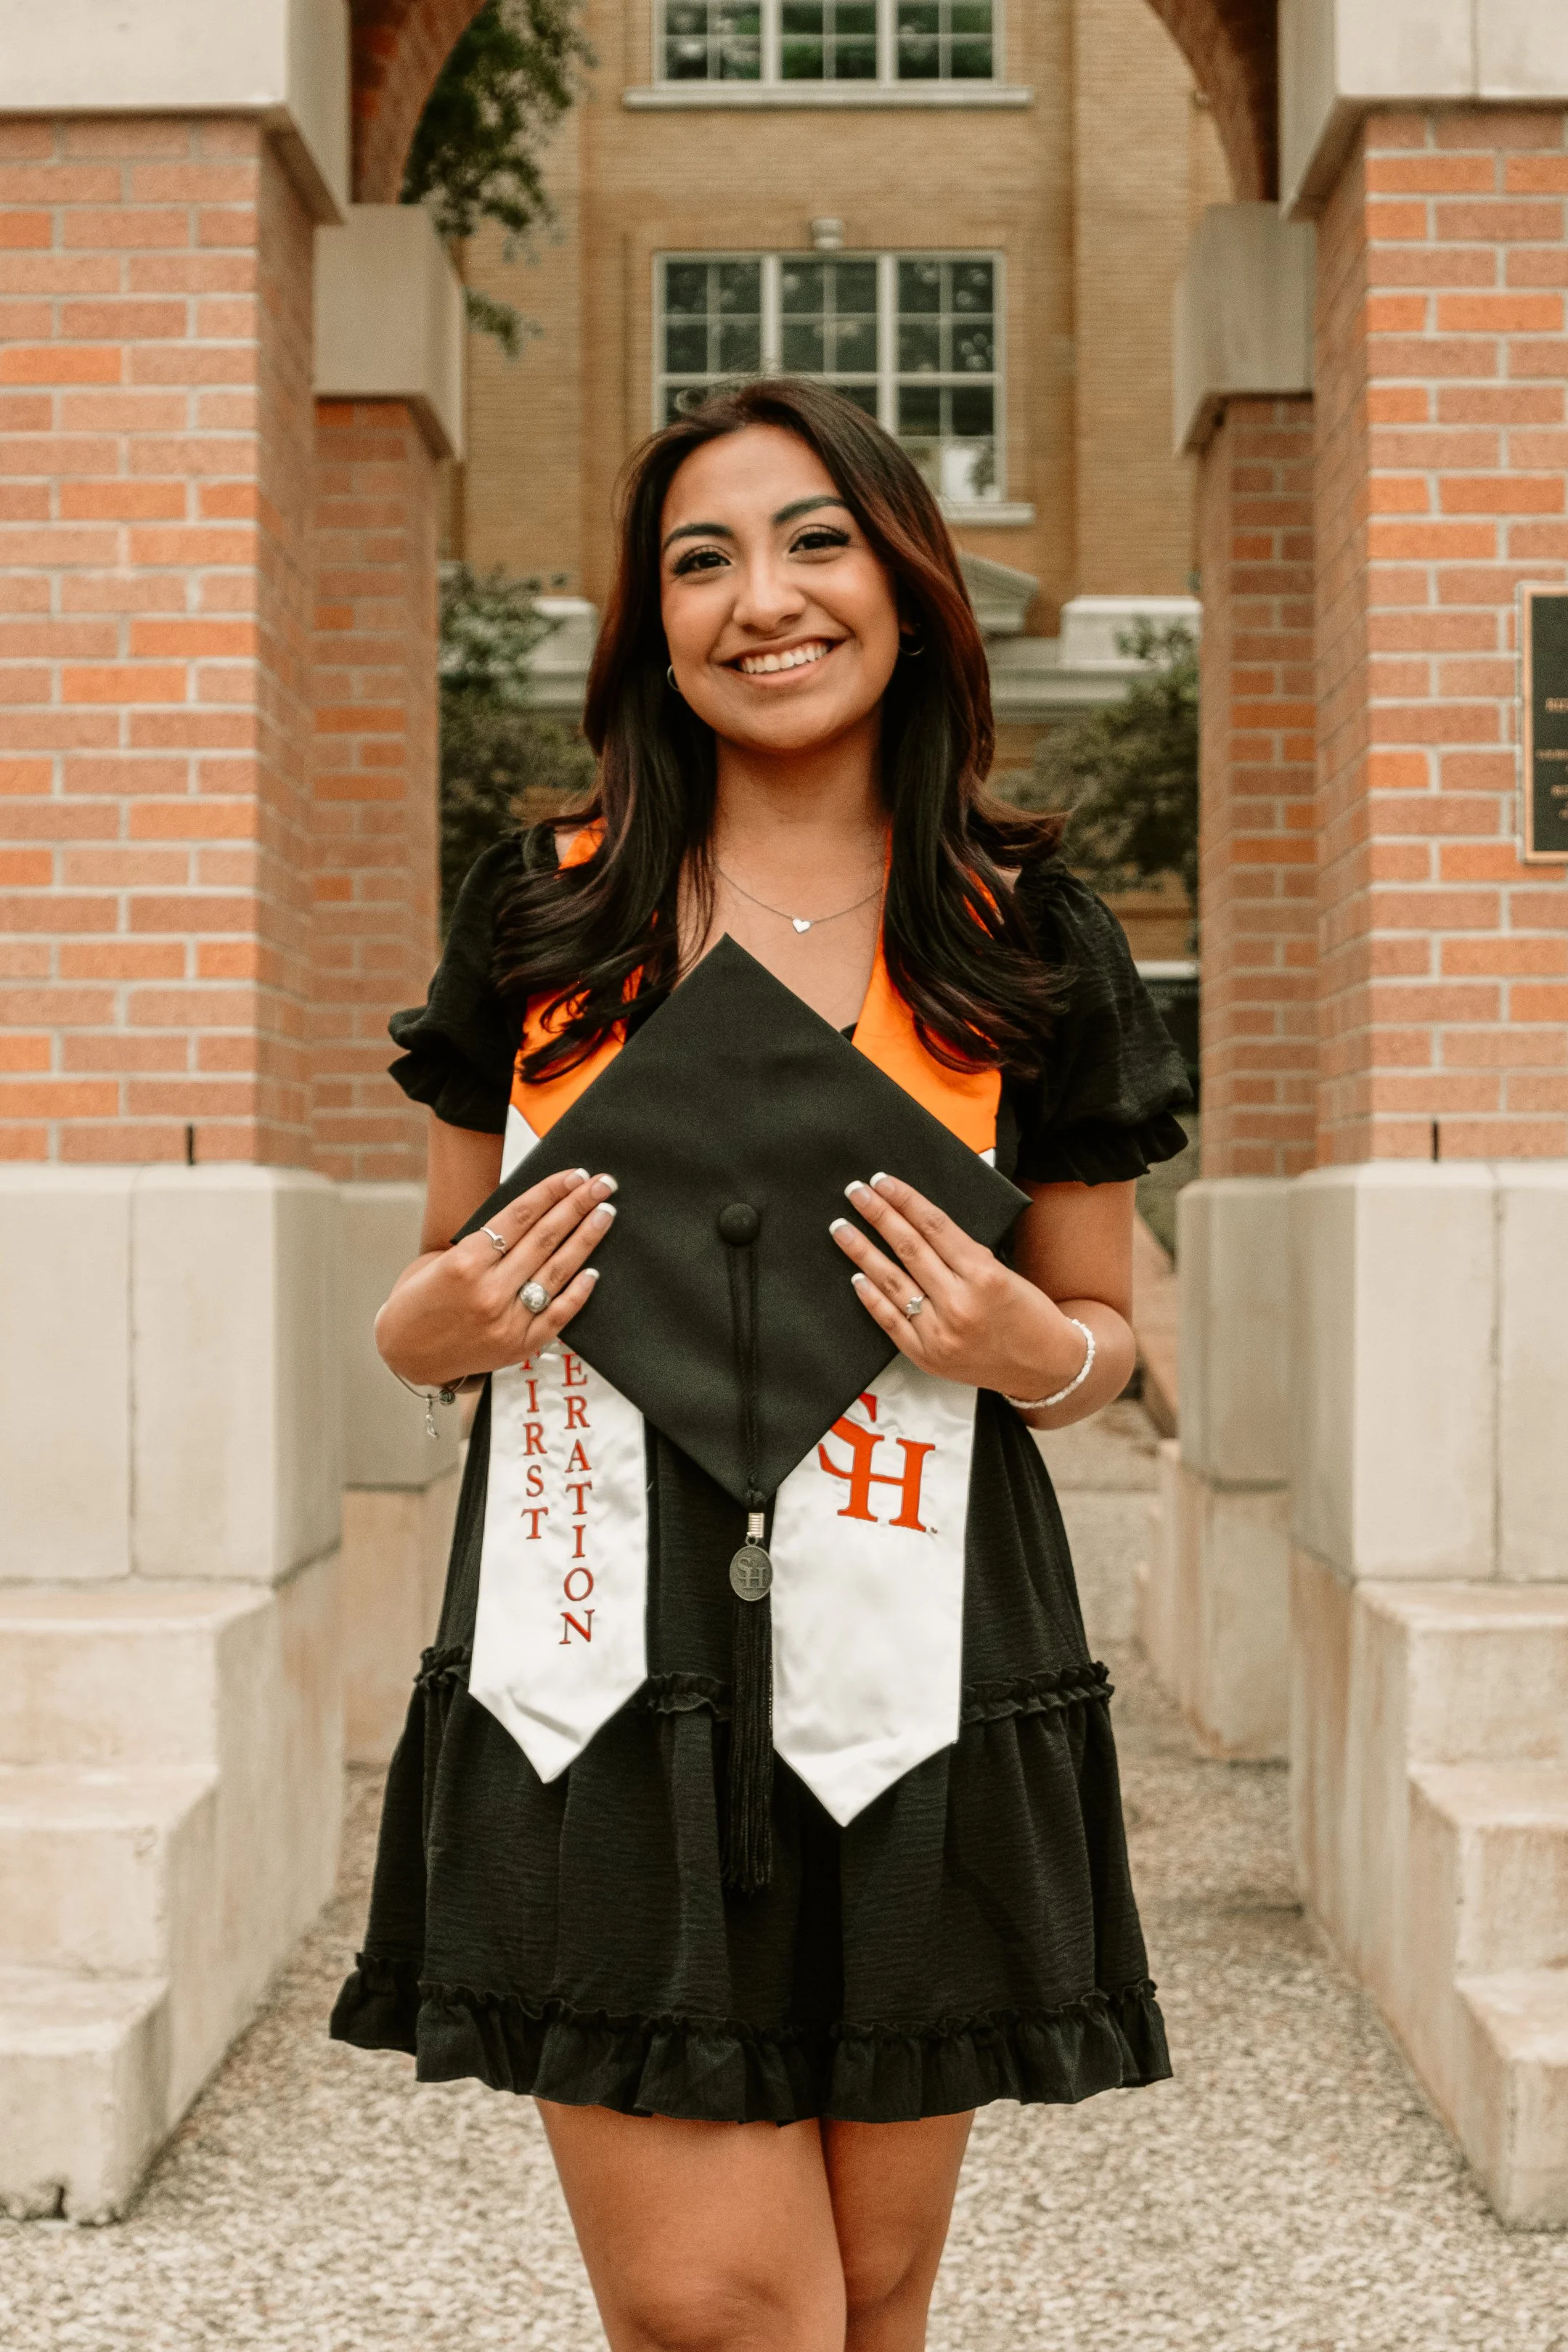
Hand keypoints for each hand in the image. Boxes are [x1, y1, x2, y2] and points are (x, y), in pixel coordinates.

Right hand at [376, 1167, 617, 1388]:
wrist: (406, 1355)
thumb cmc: (418, 1301)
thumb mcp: (439, 1261)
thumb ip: (480, 1243)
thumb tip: (529, 1217)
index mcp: (464, 1263)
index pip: (519, 1217)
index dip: (551, 1192)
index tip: (575, 1174)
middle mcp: (489, 1291)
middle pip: (544, 1238)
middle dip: (577, 1206)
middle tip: (601, 1184)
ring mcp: (507, 1321)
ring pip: (557, 1271)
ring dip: (586, 1239)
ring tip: (605, 1214)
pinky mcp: (519, 1345)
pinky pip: (559, 1314)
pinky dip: (579, 1291)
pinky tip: (595, 1270)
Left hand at [831, 1172, 1091, 1400]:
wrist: (1046, 1368)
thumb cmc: (1030, 1316)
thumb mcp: (1005, 1273)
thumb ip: (963, 1254)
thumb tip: (919, 1226)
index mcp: (984, 1275)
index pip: (934, 1226)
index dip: (905, 1200)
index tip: (882, 1182)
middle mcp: (959, 1303)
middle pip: (908, 1248)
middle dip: (878, 1216)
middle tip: (856, 1193)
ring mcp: (940, 1333)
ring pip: (892, 1282)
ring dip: (863, 1252)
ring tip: (842, 1229)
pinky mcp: (928, 1356)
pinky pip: (891, 1321)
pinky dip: (872, 1297)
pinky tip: (856, 1276)